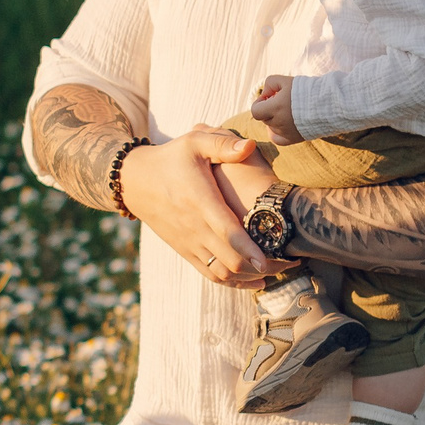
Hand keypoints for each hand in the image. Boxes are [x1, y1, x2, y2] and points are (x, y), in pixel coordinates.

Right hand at [117, 132, 277, 287]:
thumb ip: (222, 143)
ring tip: (277, 271)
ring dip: (250, 277)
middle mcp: (194, 227)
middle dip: (261, 266)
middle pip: (229, 259)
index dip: (249, 249)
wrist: (135, 181)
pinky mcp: (185, 250)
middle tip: (290, 261)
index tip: (271, 258)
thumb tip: (249, 145)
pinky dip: (234, 282)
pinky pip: (210, 274)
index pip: (226, 232)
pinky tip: (255, 280)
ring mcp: (189, 242)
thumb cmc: (170, 159)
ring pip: (221, 272)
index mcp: (200, 200)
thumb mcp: (193, 142)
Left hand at [249, 77, 301, 145]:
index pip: (255, 111)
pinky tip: (282, 123)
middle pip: (264, 118)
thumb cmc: (307, 90)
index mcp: (275, 108)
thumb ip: (269, 83)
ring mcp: (286, 133)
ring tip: (290, 109)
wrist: (329, 103)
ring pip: (271, 127)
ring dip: (275, 118)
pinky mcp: (294, 139)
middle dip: (269, 108)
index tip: (270, 97)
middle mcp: (279, 123)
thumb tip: (264, 94)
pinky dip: (276, 132)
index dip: (259, 103)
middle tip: (283, 101)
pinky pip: (277, 139)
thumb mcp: (285, 80)